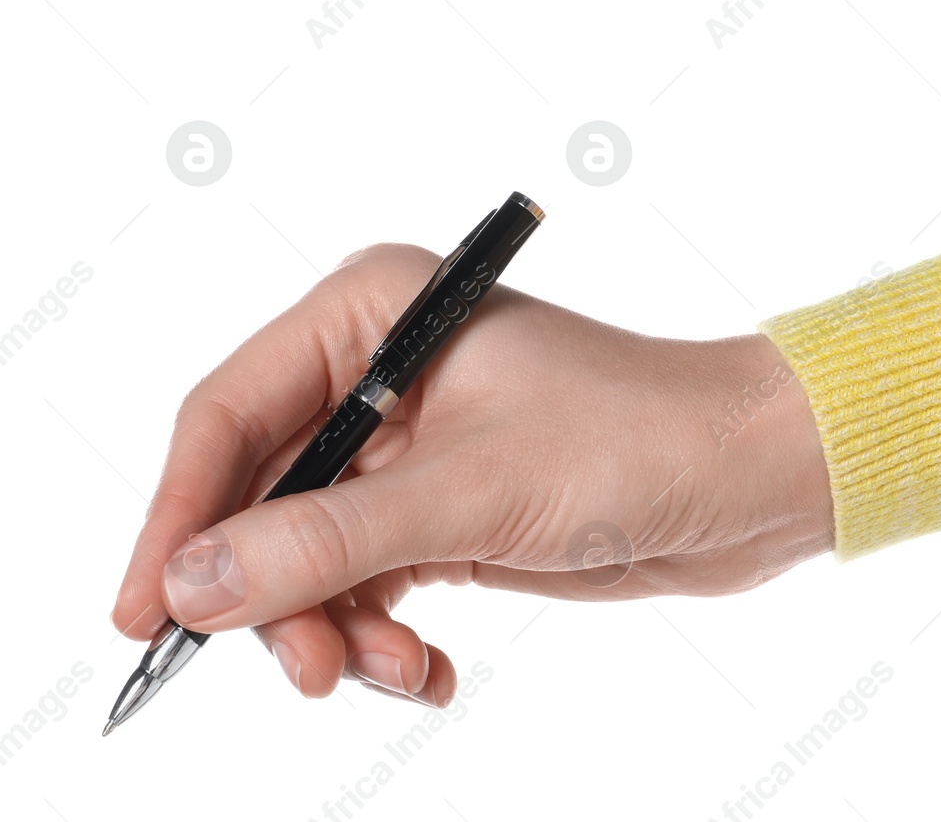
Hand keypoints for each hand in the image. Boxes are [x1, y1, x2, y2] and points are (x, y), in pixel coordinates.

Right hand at [110, 243, 834, 705]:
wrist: (749, 480)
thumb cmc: (636, 439)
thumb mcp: (472, 494)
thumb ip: (329, 540)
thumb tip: (192, 585)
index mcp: (371, 313)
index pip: (228, 414)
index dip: (178, 517)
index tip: (146, 612)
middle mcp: (378, 373)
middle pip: (262, 498)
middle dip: (276, 594)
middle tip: (303, 670)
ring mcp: (411, 448)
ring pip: (311, 555)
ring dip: (336, 628)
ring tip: (392, 671)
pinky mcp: (445, 509)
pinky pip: (369, 583)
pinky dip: (381, 636)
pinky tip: (424, 672)